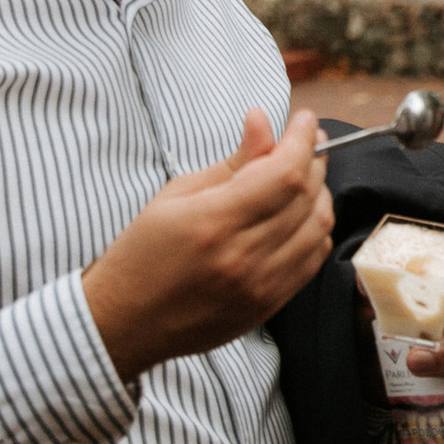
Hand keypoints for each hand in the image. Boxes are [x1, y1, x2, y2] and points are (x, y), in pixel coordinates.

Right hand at [84, 108, 335, 380]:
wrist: (125, 323)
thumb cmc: (143, 253)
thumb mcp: (177, 195)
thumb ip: (232, 160)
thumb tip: (263, 120)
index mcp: (214, 221)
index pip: (286, 172)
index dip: (303, 140)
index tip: (304, 120)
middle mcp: (243, 255)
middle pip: (307, 196)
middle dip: (314, 159)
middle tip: (305, 141)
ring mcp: (260, 286)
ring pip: (319, 227)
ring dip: (319, 193)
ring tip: (301, 177)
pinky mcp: (269, 306)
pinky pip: (313, 259)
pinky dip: (314, 229)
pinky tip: (299, 214)